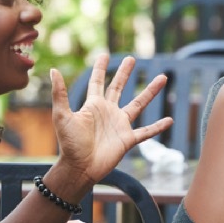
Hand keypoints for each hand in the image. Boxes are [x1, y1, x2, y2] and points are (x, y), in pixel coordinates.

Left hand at [49, 54, 173, 187]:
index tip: (105, 55)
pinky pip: (146, 132)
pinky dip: (158, 127)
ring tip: (162, 78)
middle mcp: (108, 112)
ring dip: (150, 92)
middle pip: (118, 88)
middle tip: (131, 59)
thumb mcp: (62, 116)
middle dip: (124, 73)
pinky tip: (169, 120)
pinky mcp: (128, 139)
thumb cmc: (69, 144)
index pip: (97, 82)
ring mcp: (119, 125)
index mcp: (93, 105)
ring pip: (139, 104)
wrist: (80, 168)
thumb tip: (53, 71)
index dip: (100, 68)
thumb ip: (60, 94)